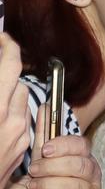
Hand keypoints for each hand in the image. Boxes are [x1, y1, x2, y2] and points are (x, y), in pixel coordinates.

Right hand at [0, 34, 28, 179]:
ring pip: (18, 102)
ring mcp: (17, 139)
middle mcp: (11, 123)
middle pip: (16, 82)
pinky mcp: (18, 151)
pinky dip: (6, 111)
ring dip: (6, 91)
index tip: (1, 36)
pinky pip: (17, 122)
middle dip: (4, 70)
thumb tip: (2, 70)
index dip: (6, 46)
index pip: (10, 66)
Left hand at [24, 106, 98, 188]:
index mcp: (84, 160)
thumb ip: (46, 138)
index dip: (64, 146)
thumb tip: (45, 108)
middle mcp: (92, 177)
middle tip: (33, 172)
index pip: (82, 145)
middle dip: (52, 167)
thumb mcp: (45, 163)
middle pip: (79, 165)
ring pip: (74, 186)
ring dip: (48, 186)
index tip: (44, 150)